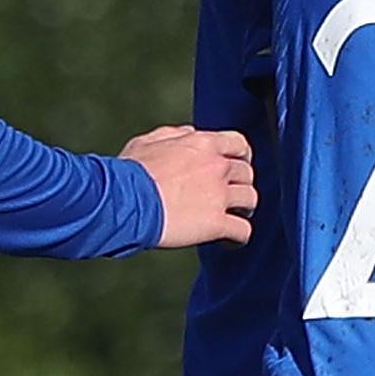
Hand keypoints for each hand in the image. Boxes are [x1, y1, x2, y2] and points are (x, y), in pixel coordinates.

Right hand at [122, 126, 256, 246]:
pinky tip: (230, 241)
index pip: (239, 144)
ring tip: (236, 216)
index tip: (239, 164)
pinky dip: (240, 237)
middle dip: (241, 183)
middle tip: (233, 194)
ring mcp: (219, 196)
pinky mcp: (216, 223)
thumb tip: (190, 134)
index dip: (242, 156)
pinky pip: (243, 231)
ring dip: (245, 208)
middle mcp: (217, 167)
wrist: (123, 201)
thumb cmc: (128, 173)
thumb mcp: (148, 142)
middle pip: (247, 173)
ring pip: (251, 200)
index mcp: (203, 144)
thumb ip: (175, 135)